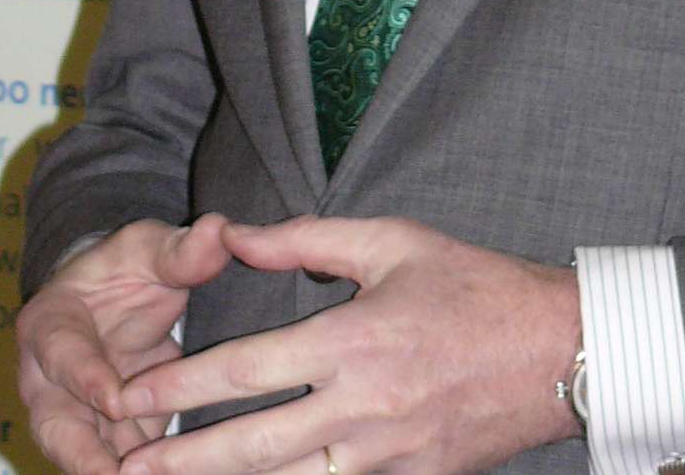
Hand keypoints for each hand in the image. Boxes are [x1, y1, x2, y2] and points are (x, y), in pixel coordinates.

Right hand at [18, 214, 234, 474]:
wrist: (113, 302)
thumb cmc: (123, 269)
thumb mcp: (147, 248)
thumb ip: (179, 249)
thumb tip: (219, 230)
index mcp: (48, 324)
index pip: (62, 354)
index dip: (86, 379)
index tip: (117, 400)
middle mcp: (49, 382)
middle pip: (58, 428)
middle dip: (84, 459)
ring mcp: (76, 419)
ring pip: (86, 459)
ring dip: (115, 474)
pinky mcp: (106, 446)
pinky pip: (121, 469)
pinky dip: (148, 474)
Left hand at [114, 215, 580, 474]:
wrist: (558, 351)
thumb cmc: (472, 285)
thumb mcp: (390, 240)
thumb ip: (305, 239)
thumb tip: (232, 233)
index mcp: (353, 340)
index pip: (248, 370)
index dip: (184, 385)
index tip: (134, 394)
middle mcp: (362, 407)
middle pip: (254, 446)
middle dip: (184, 461)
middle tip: (126, 467)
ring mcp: (387, 456)